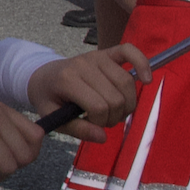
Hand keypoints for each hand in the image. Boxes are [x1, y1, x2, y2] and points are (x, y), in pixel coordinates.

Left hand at [25, 48, 142, 144]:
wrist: (43, 75)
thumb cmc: (49, 98)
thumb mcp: (53, 118)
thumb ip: (77, 129)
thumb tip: (102, 137)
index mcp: (67, 80)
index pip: (99, 107)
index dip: (100, 122)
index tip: (91, 123)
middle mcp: (84, 64)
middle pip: (116, 98)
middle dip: (114, 116)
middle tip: (103, 120)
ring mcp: (96, 56)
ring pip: (127, 84)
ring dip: (127, 104)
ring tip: (114, 111)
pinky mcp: (106, 53)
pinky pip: (130, 51)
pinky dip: (142, 63)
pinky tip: (146, 79)